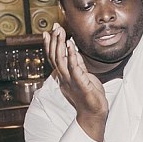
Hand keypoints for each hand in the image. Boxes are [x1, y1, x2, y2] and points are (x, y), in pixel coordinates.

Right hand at [44, 23, 108, 140]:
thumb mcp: (83, 77)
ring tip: (60, 32)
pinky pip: (74, 69)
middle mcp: (64, 79)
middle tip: (54, 27)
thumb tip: (73, 51)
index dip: (50, 45)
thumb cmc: (89, 96)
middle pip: (54, 57)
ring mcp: (71, 82)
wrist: (94, 114)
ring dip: (59, 45)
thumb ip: (77, 65)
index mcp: (64, 77)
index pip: (53, 58)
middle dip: (54, 41)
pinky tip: (70, 45)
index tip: (48, 32)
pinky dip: (71, 56)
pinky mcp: (80, 84)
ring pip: (60, 61)